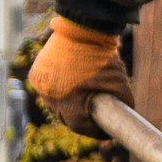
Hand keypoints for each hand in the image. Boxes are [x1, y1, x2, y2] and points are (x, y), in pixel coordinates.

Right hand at [25, 17, 133, 138]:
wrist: (83, 31)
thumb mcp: (121, 86)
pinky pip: (49, 87)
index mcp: (72, 114)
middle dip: (83, 116)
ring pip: (57, 102)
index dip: (98, 130)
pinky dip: (58, 87)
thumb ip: (123, 105)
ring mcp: (43, 90)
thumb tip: (124, 111)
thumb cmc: (103, 61)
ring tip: (82, 93)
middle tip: (95, 109)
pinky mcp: (37, 75)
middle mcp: (53, 106)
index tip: (106, 126)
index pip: (86, 129)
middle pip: (69, 118)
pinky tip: (68, 82)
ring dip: (68, 102)